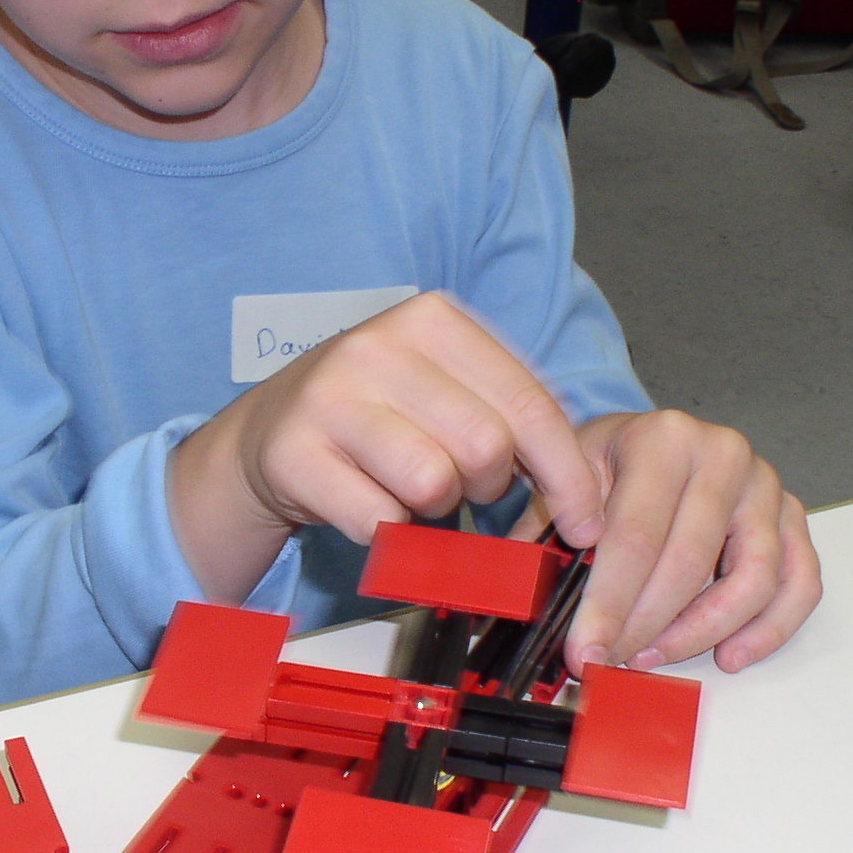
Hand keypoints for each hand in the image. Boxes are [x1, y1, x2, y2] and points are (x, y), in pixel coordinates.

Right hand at [171, 293, 608, 601]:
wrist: (268, 436)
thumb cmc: (380, 419)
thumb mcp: (448, 392)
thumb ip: (514, 419)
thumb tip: (585, 498)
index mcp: (434, 318)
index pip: (532, 404)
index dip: (568, 476)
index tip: (583, 522)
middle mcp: (378, 344)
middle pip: (487, 448)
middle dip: (487, 487)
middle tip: (459, 488)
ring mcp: (330, 396)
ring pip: (432, 484)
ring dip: (433, 510)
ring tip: (409, 491)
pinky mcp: (294, 453)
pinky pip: (377, 520)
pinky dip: (386, 534)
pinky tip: (368, 507)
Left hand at [556, 410, 820, 675]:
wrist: (649, 440)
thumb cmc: (608, 465)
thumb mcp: (565, 480)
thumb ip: (549, 533)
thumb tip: (529, 601)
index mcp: (663, 438)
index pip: (635, 536)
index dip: (608, 604)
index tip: (586, 651)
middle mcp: (724, 454)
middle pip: (690, 563)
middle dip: (646, 626)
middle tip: (613, 662)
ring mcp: (765, 487)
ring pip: (753, 579)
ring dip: (701, 633)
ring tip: (655, 657)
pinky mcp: (792, 517)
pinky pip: (799, 583)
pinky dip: (769, 629)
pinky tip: (730, 654)